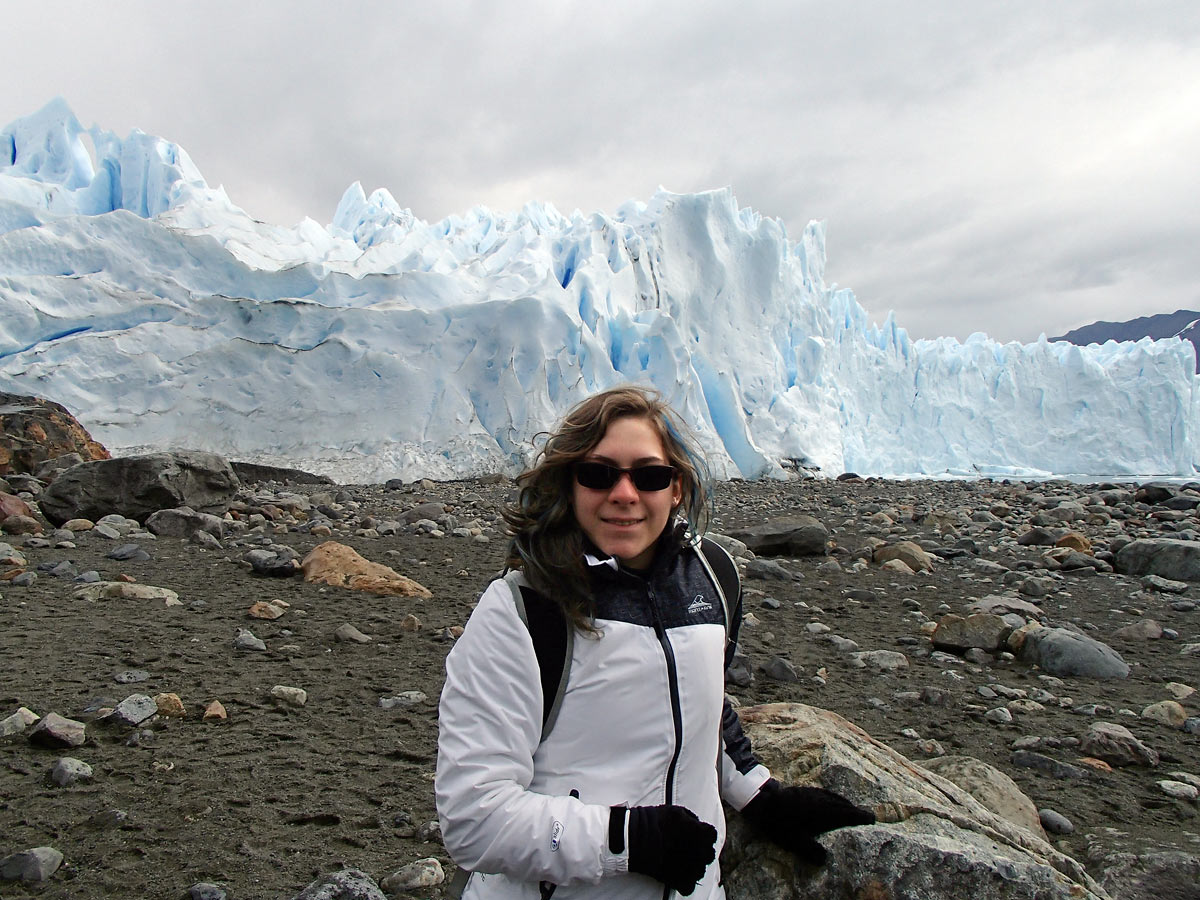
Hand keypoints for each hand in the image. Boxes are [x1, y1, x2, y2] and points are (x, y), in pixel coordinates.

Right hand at [623, 804, 716, 894]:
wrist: (636, 839)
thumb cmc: (655, 822)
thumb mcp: (676, 811)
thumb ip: (692, 818)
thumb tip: (697, 825)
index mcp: (700, 833)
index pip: (712, 834)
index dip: (704, 833)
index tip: (697, 834)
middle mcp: (699, 852)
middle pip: (709, 854)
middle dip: (701, 850)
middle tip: (688, 847)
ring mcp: (690, 868)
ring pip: (701, 871)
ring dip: (693, 866)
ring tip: (680, 860)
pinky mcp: (679, 881)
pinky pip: (689, 886)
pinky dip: (684, 882)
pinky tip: (677, 873)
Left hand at [740, 779, 874, 864]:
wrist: (762, 802)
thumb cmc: (779, 823)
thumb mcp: (794, 842)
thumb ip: (811, 852)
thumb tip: (825, 860)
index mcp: (822, 813)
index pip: (846, 814)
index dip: (860, 817)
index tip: (872, 819)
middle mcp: (821, 801)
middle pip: (843, 805)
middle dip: (856, 810)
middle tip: (867, 816)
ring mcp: (812, 794)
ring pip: (834, 798)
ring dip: (845, 803)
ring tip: (852, 809)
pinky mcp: (805, 790)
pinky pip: (826, 793)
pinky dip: (834, 798)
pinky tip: (831, 800)